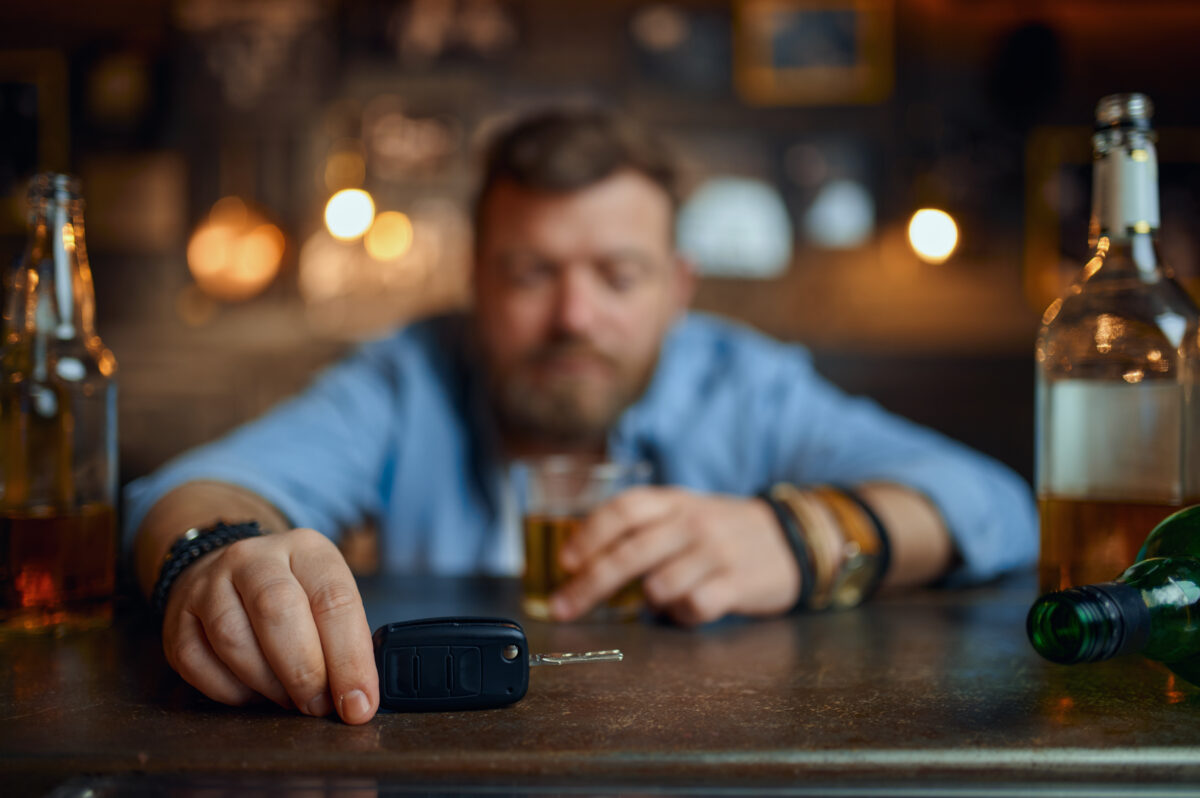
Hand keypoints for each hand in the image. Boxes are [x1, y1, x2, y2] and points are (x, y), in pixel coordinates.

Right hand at [160, 527, 378, 723]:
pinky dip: (232, 691)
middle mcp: (254, 558)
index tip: (359, 703)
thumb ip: (345, 638)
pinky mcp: (178, 619)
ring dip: (268, 684)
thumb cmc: (292, 593)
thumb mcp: (326, 596)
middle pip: (279, 611)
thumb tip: (358, 697)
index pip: (333, 599)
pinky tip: (254, 693)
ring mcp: (209, 585)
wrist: (225, 572)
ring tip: (289, 699)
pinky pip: (199, 665)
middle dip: (305, 671)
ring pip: (234, 639)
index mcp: (305, 549)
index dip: (350, 658)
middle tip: (319, 705)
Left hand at [551, 487, 799, 624]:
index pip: (623, 509)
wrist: (792, 538)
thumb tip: (582, 560)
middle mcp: (693, 522)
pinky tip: (691, 607)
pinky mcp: (739, 582)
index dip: (589, 535)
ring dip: (650, 601)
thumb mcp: (684, 513)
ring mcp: (717, 552)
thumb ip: (642, 528)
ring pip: (660, 585)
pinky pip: (695, 607)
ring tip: (660, 597)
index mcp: (674, 501)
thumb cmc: (721, 531)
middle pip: (630, 552)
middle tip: (565, 608)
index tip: (565, 562)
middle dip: (590, 584)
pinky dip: (684, 615)